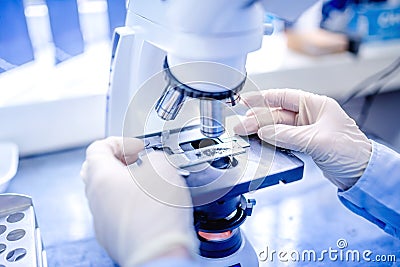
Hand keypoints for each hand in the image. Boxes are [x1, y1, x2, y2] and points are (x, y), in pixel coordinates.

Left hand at [80, 137, 197, 265]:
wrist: (159, 252)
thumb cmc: (157, 214)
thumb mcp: (163, 167)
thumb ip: (154, 156)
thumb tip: (152, 161)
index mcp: (100, 176)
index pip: (98, 148)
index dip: (119, 142)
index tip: (136, 147)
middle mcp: (95, 198)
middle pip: (97, 170)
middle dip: (118, 162)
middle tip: (137, 163)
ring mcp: (101, 219)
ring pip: (106, 193)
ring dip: (123, 184)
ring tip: (147, 184)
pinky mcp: (111, 235)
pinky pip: (114, 212)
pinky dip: (127, 204)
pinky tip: (148, 206)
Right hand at [234, 89, 371, 189]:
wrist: (361, 174)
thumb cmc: (351, 152)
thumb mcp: (317, 140)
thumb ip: (288, 135)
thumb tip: (264, 132)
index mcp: (316, 105)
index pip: (283, 96)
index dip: (262, 98)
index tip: (245, 101)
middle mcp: (310, 115)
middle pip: (276, 113)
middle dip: (257, 119)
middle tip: (240, 127)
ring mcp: (306, 130)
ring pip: (277, 127)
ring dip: (261, 130)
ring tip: (245, 134)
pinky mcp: (304, 143)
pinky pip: (281, 139)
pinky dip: (270, 141)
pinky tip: (259, 142)